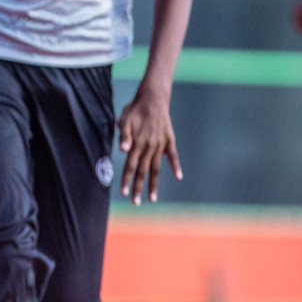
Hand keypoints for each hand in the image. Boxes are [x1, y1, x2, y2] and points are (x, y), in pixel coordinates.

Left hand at [117, 87, 181, 204]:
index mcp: (137, 143)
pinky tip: (178, 177)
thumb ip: (124, 136)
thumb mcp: (124, 120)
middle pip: (143, 172)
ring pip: (157, 169)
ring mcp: (160, 145)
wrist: (153, 99)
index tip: (124, 193)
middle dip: (138, 188)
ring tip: (152, 199)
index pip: (130, 166)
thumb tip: (123, 151)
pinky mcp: (169, 141)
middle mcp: (149, 147)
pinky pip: (173, 156)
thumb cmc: (135, 110)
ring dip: (154, 184)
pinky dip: (176, 167)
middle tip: (135, 203)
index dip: (127, 180)